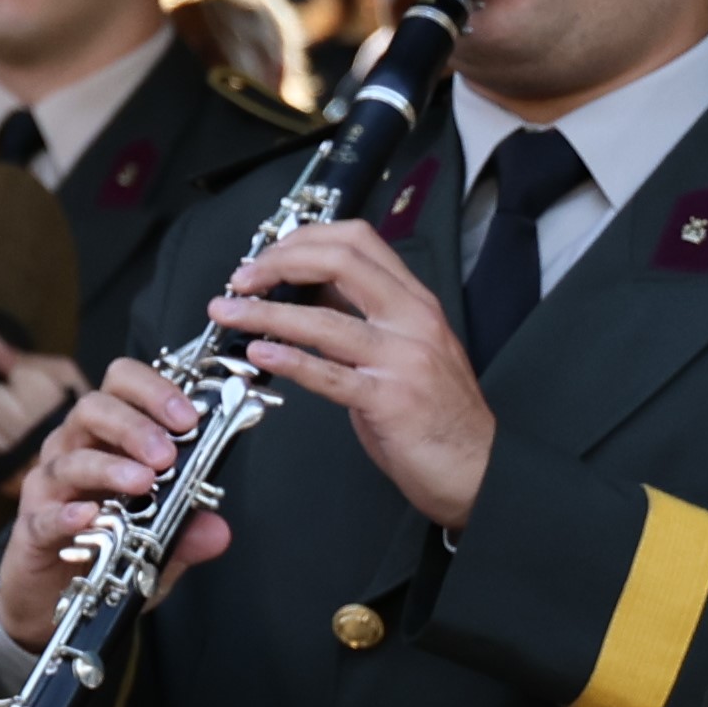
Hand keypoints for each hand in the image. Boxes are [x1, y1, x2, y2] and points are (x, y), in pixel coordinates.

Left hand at [0, 330, 84, 474]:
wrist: (88, 468)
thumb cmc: (74, 417)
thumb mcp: (64, 377)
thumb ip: (23, 359)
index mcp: (42, 393)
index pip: (8, 375)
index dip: (20, 382)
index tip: (35, 394)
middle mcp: (21, 421)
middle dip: (1, 403)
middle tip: (22, 414)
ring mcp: (6, 451)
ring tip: (13, 434)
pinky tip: (0, 450)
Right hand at [0, 355, 227, 650]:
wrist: (55, 602)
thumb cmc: (106, 554)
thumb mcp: (159, 546)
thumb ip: (186, 535)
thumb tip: (217, 530)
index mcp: (107, 437)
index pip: (122, 386)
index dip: (153, 390)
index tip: (189, 417)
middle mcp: (74, 450)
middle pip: (93, 409)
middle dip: (134, 426)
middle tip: (167, 455)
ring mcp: (48, 487)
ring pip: (71, 458)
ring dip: (109, 467)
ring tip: (143, 483)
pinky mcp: (31, 527)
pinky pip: (45, 514)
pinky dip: (67, 515)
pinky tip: (90, 518)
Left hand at [200, 219, 492, 532]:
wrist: (479, 467)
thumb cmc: (438, 413)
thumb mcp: (403, 349)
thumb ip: (362, 319)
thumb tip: (305, 294)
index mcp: (414, 302)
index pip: (358, 241)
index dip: (304, 239)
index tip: (266, 255)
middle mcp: (412, 320)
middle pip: (341, 262)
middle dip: (279, 262)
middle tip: (241, 278)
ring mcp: (402, 359)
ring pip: (324, 319)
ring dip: (265, 312)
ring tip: (228, 312)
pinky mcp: (390, 401)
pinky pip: (331, 374)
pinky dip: (290, 360)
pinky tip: (259, 354)